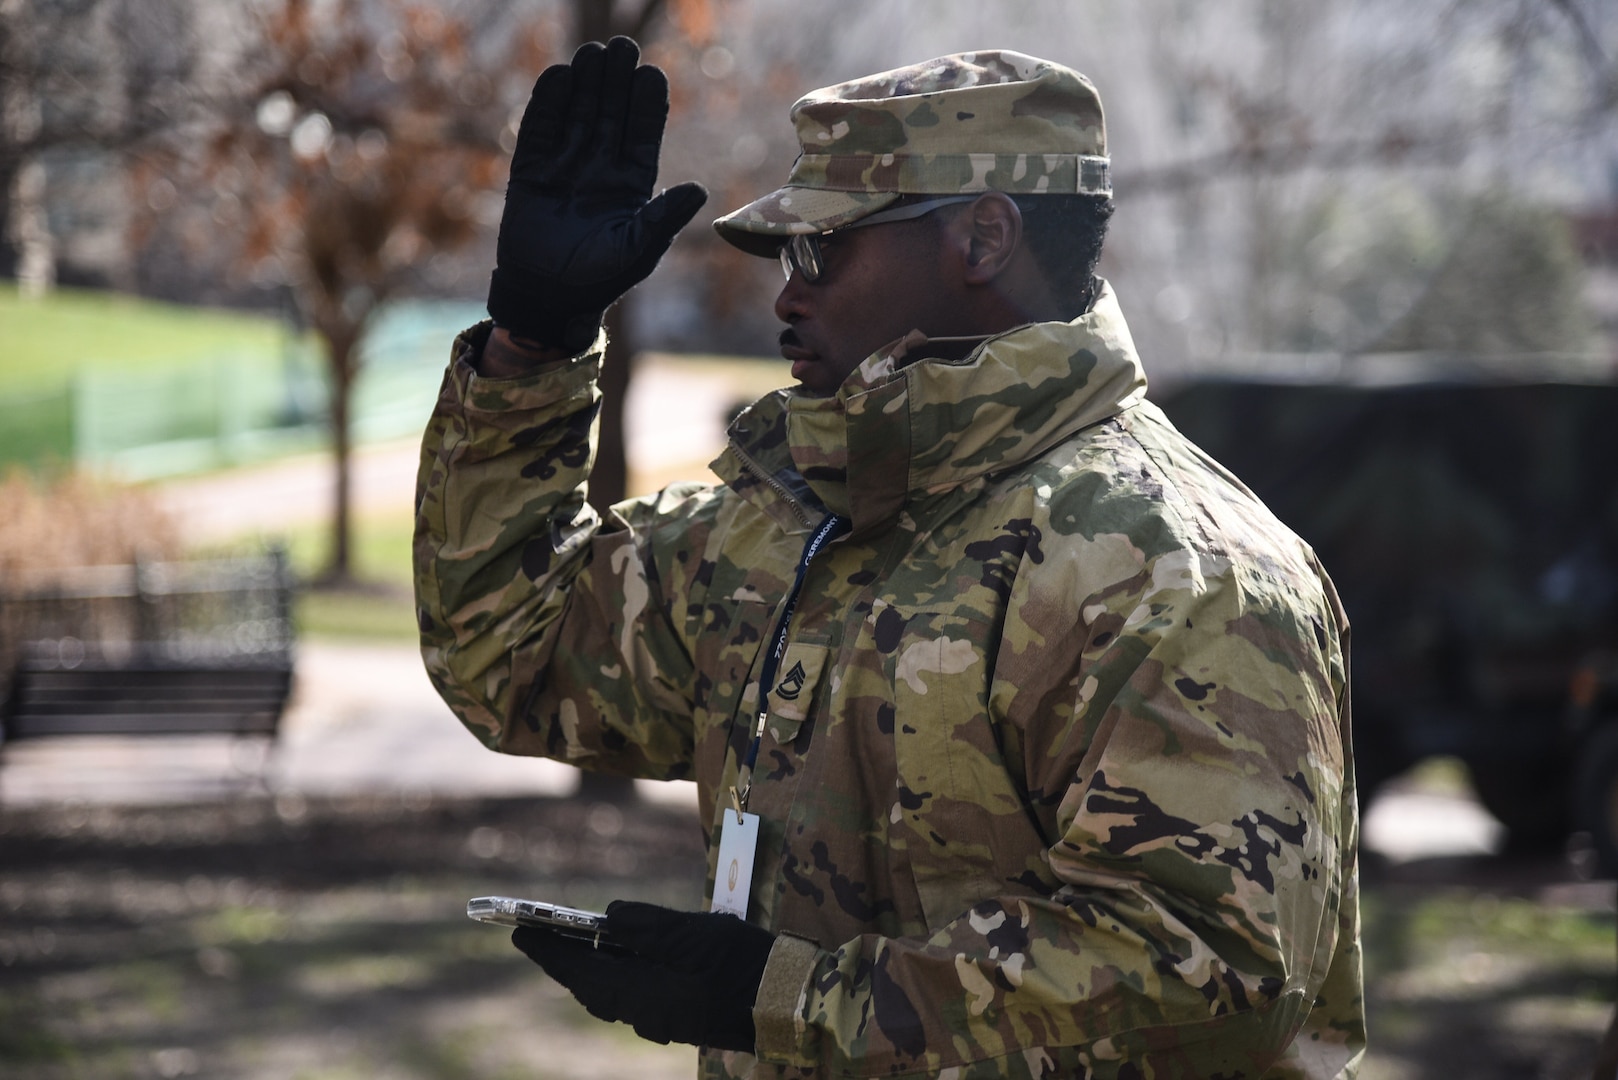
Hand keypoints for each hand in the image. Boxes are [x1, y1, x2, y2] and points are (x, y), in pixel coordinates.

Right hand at [487, 36, 708, 353]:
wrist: (549, 297)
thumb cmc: (600, 278)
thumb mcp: (639, 248)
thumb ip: (664, 217)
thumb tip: (699, 189)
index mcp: (631, 184)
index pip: (641, 134)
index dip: (646, 104)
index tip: (651, 73)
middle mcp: (600, 169)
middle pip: (610, 115)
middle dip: (616, 82)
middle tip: (622, 47)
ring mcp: (565, 167)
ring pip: (577, 116)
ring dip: (585, 85)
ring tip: (593, 54)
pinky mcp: (531, 172)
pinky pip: (540, 131)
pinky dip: (548, 104)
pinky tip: (558, 77)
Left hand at [511, 900, 773, 1050]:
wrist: (787, 1003)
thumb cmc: (742, 965)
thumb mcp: (694, 934)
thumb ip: (647, 926)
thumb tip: (607, 917)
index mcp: (641, 993)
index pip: (579, 972)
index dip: (548, 952)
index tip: (519, 932)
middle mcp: (645, 1014)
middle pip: (592, 988)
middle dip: (565, 962)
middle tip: (541, 935)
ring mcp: (664, 1021)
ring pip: (613, 996)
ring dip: (592, 970)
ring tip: (578, 943)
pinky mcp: (681, 1019)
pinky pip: (635, 999)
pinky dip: (619, 977)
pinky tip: (628, 960)